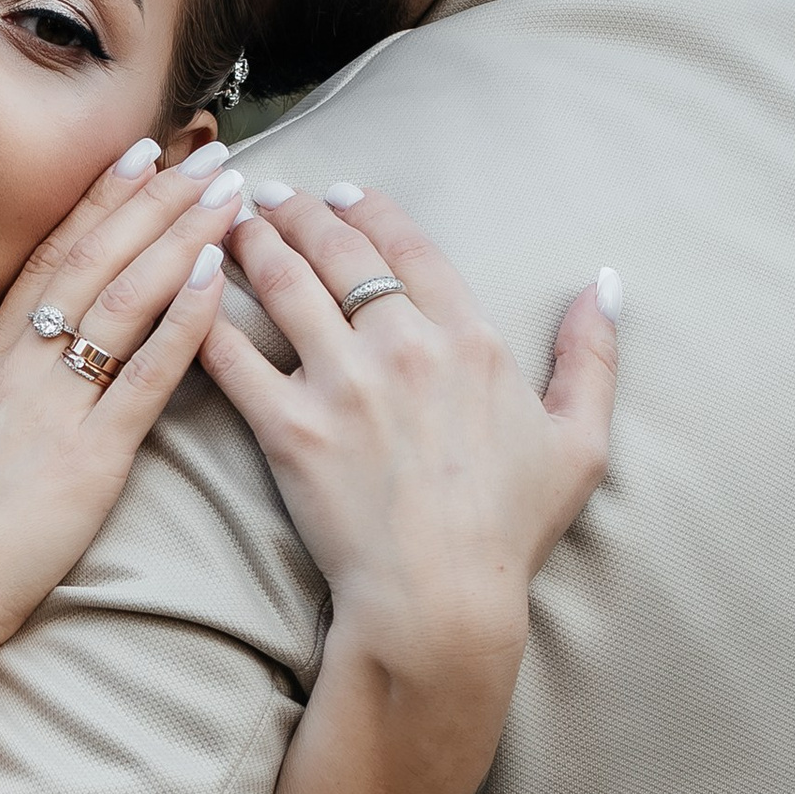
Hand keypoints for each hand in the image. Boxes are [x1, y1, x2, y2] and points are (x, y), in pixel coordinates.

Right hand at [0, 137, 243, 661]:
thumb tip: (4, 362)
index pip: (53, 255)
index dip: (100, 198)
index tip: (140, 152)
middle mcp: (20, 365)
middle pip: (97, 259)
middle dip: (156, 198)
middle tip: (207, 151)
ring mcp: (54, 405)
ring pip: (126, 298)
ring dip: (182, 237)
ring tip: (228, 193)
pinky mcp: (88, 456)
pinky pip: (143, 374)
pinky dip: (183, 321)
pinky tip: (217, 278)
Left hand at [202, 186, 617, 677]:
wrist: (441, 600)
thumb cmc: (510, 530)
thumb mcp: (579, 441)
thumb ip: (592, 356)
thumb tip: (605, 284)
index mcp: (470, 340)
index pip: (410, 248)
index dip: (371, 212)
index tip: (342, 194)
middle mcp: (403, 347)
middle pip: (339, 252)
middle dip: (298, 211)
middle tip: (270, 194)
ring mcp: (342, 384)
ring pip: (283, 285)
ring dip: (252, 243)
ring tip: (230, 224)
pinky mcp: (287, 427)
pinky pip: (233, 356)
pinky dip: (205, 315)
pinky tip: (189, 291)